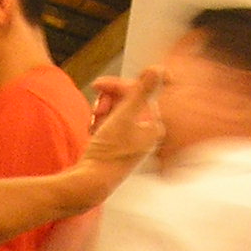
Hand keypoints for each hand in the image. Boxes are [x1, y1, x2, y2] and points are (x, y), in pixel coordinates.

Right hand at [66, 67, 164, 208]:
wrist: (91, 182)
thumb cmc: (109, 152)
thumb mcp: (125, 115)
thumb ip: (142, 90)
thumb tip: (159, 68)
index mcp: (154, 126)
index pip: (137, 93)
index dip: (116, 87)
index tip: (98, 85)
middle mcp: (146, 135)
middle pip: (127, 103)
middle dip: (108, 101)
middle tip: (96, 108)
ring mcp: (131, 142)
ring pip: (116, 113)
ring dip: (102, 112)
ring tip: (94, 121)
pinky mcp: (118, 148)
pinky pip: (109, 126)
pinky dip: (99, 124)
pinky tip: (92, 131)